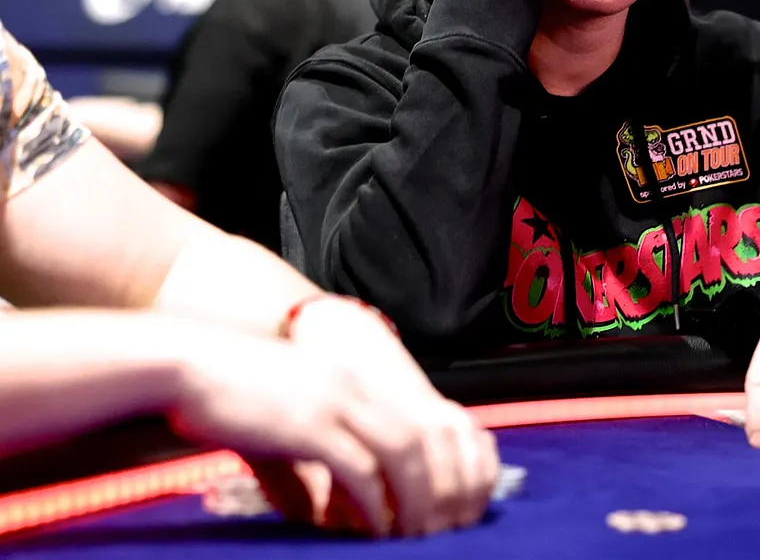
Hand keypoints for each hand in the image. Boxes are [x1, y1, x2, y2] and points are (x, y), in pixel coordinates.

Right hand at [167, 326, 489, 537]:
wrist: (184, 363)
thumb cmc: (224, 394)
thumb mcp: (280, 426)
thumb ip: (305, 466)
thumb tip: (316, 513)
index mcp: (352, 381)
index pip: (414, 421)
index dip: (431, 463)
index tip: (432, 500)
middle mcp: (354, 388)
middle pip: (422, 437)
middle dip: (437, 484)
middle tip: (435, 523)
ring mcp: (335, 404)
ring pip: (403, 454)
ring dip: (415, 497)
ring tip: (414, 533)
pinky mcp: (311, 427)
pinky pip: (360, 470)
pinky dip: (376, 503)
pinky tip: (376, 528)